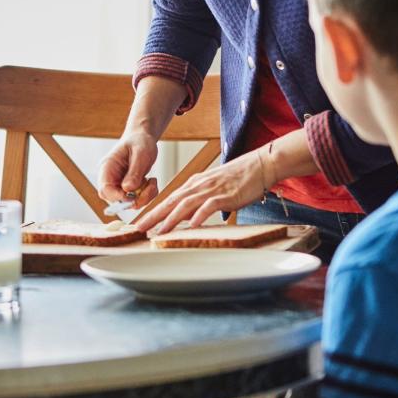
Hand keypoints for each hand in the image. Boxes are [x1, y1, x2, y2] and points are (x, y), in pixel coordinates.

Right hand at [98, 133, 159, 207]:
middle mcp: (111, 179)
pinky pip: (138, 200)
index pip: (105, 190)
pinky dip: (148, 195)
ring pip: (129, 203)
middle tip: (150, 185)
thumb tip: (128, 189)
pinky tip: (151, 181)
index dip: (118, 197)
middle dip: (135, 198)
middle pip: (116, 200)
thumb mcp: (140, 153)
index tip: (134, 195)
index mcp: (107, 168)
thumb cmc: (140, 142)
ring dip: (145, 196)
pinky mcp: (129, 189)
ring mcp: (119, 186)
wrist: (143, 139)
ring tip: (152, 181)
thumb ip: (134, 171)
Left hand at [134, 146, 273, 233]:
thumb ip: (198, 202)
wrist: (258, 165)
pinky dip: (200, 215)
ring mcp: (211, 190)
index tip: (140, 224)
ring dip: (171, 219)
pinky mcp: (225, 195)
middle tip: (139, 229)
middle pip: (171, 202)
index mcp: (194, 185)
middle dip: (153, 216)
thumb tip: (186, 218)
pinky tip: (192, 225)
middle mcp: (198, 186)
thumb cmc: (237, 179)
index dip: (153, 212)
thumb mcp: (212, 189)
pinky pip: (209, 206)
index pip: (169, 200)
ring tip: (160, 232)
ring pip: (186, 205)